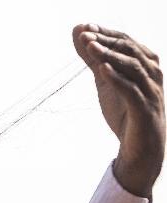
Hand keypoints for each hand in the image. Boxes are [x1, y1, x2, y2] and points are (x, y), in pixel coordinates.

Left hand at [73, 24, 164, 197]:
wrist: (140, 147)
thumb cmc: (125, 111)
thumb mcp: (105, 81)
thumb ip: (93, 59)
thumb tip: (78, 34)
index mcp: (144, 64)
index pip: (126, 41)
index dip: (105, 33)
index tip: (83, 27)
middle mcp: (152, 74)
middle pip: (130, 50)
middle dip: (107, 40)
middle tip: (84, 34)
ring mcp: (150, 91)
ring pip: (133, 67)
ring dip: (110, 55)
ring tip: (91, 47)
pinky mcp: (144, 110)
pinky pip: (132, 91)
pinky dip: (118, 79)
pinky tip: (103, 70)